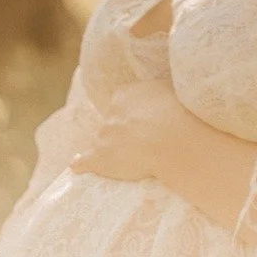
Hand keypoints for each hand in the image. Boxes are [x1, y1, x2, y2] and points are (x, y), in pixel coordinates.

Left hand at [69, 74, 187, 183]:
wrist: (173, 140)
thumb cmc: (179, 113)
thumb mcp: (168, 91)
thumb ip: (155, 93)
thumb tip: (158, 96)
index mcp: (125, 94)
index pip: (122, 103)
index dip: (132, 115)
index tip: (143, 123)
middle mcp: (111, 112)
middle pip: (113, 123)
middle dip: (123, 132)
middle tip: (142, 142)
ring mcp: (103, 135)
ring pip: (103, 142)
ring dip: (113, 149)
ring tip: (129, 160)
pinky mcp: (100, 158)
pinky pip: (85, 161)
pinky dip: (81, 163)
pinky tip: (77, 165)